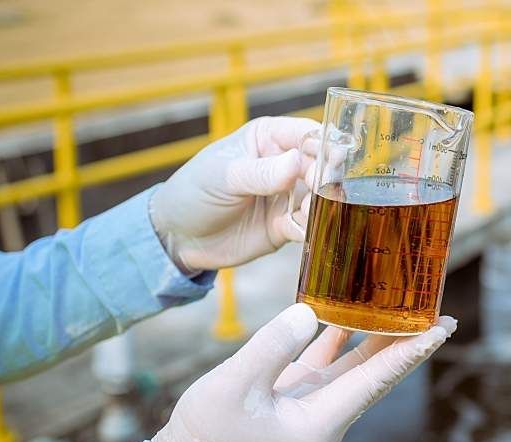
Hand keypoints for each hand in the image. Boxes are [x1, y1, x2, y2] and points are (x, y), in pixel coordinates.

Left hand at [149, 116, 319, 272]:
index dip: (324, 144)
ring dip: (321, 205)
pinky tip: (294, 230)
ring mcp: (288, 196)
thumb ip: (261, 172)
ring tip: (302, 212)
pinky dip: (310, 228)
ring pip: (322, 197)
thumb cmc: (193, 193)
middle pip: (322, 165)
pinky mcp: (287, 225)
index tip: (332, 160)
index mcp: (268, 138)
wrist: (178, 238)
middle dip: (326, 178)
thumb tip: (297, 162)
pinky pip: (310, 225)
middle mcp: (284, 164)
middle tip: (317, 191)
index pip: (307, 133)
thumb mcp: (223, 177)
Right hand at [152, 304, 456, 441]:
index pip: (377, 380)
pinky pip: (328, 363)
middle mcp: (327, 417)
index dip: (410, 352)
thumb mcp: (236, 385)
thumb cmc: (207, 433)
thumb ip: (272, 347)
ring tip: (408, 310)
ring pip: (356, 367)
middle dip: (409, 344)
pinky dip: (339, 338)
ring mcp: (314, 407)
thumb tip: (309, 312)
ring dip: (380, 339)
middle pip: (378, 374)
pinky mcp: (297, 397)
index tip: (441, 330)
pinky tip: (348, 311)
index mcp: (321, 422)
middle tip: (442, 316)